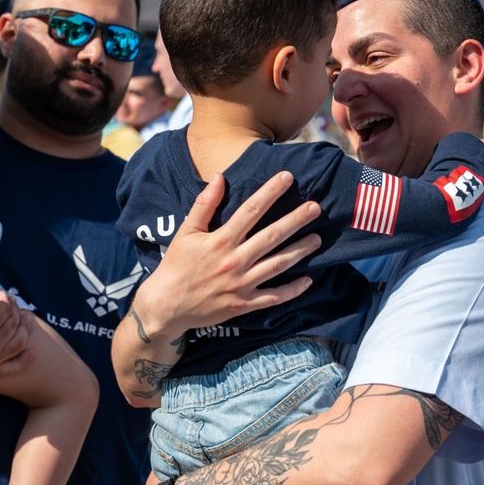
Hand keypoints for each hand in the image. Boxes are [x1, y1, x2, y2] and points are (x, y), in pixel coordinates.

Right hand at [0, 290, 34, 381]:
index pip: (4, 309)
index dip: (5, 299)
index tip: (3, 295)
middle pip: (12, 324)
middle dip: (15, 311)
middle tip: (15, 304)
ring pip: (18, 342)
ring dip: (25, 329)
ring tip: (27, 320)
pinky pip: (13, 367)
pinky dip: (24, 360)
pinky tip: (32, 352)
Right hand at [131, 171, 321, 338]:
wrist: (166, 307)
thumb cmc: (177, 266)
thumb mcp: (186, 232)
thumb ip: (204, 204)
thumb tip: (219, 177)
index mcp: (221, 241)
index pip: (251, 210)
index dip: (270, 192)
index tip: (288, 178)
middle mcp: (235, 261)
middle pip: (272, 236)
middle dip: (295, 220)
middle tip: (316, 207)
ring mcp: (241, 285)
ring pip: (278, 265)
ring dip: (299, 251)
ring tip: (317, 239)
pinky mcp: (244, 304)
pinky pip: (273, 297)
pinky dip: (292, 290)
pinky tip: (308, 280)